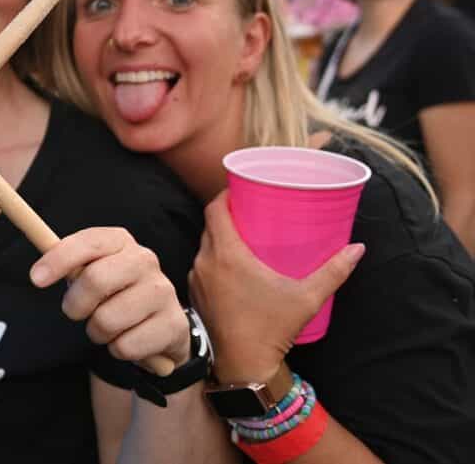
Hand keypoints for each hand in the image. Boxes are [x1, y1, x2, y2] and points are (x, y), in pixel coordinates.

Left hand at [30, 227, 188, 373]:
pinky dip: (118, 350)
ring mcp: (163, 292)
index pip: (88, 242)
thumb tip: (39, 271)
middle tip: (76, 312)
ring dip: (97, 332)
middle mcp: (145, 260)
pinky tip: (129, 339)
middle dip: (75, 304)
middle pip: (96, 280)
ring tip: (107, 326)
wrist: (160, 325)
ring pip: (108, 320)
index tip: (36, 278)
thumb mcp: (91, 272)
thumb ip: (69, 266)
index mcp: (121, 241)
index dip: (59, 259)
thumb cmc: (114, 294)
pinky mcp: (174, 325)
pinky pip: (126, 346)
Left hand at [188, 192, 364, 383]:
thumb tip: (358, 248)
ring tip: (243, 234)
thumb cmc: (272, 329)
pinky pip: (202, 265)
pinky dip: (214, 258)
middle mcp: (205, 262)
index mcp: (226, 255)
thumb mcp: (307, 298)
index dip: (224, 194)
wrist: (243, 366)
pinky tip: (232, 264)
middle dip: (226, 214)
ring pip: (204, 246)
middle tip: (248, 209)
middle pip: (209, 225)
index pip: (214, 210)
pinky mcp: (196, 295)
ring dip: (219, 237)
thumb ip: (333, 271)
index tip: (239, 188)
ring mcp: (197, 280)